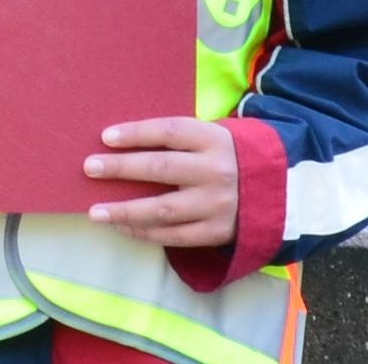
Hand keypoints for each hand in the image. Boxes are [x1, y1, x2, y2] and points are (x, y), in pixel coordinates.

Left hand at [82, 116, 241, 248]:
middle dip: (122, 168)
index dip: (137, 133)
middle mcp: (216, 171)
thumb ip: (178, 140)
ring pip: (163, 209)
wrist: (277, 191)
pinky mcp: (216, 232)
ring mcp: (216, 204)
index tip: (106, 137)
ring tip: (96, 211)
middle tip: (90, 168)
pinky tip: (122, 226)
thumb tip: (122, 144)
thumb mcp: (213, 138)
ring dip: (125, 210)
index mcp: (214, 140)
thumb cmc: (227, 158)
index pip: (169, 132)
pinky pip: (173, 235)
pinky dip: (144, 232)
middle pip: (161, 168)